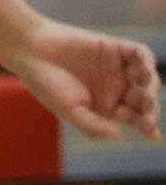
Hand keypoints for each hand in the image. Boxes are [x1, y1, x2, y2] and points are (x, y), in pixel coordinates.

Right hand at [13, 19, 159, 141]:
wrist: (31, 51)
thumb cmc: (46, 84)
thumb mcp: (69, 111)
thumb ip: (94, 126)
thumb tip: (120, 136)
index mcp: (104, 107)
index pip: (133, 119)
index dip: (146, 125)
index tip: (153, 133)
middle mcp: (113, 88)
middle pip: (143, 99)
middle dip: (150, 106)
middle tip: (147, 106)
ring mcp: (115, 68)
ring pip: (144, 77)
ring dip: (151, 83)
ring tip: (144, 86)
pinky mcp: (113, 48)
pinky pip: (138, 53)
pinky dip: (145, 59)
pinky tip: (143, 67)